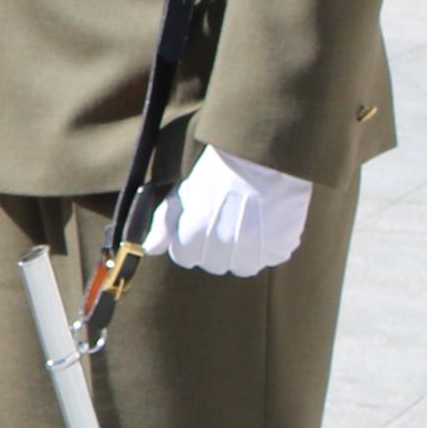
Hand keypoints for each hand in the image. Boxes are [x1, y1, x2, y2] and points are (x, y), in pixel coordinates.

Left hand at [146, 145, 313, 275]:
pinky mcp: (278, 250)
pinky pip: (269, 259)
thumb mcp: (181, 195)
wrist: (259, 160)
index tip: (200, 225)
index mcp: (191, 237)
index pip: (185, 258)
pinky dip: (267, 247)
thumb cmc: (216, 175)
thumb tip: (149, 248)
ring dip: (241, 251)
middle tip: (225, 220)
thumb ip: (163, 226)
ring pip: (241, 266)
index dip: (190, 241)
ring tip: (246, 222)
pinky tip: (265, 224)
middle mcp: (219, 249)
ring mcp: (250, 253)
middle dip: (215, 248)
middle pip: (213, 264)